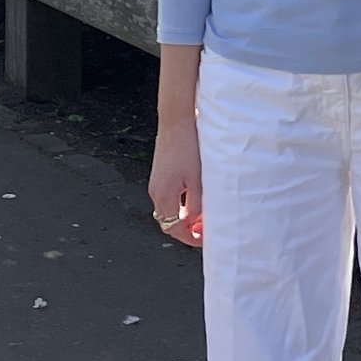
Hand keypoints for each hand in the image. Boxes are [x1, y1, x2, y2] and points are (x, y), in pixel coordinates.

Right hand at [149, 113, 203, 246]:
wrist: (177, 120)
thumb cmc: (188, 147)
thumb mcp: (198, 180)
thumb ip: (196, 205)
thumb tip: (196, 222)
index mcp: (164, 196)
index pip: (173, 229)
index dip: (190, 238)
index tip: (204, 240)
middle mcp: (155, 191)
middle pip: (169, 221)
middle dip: (187, 229)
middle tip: (205, 229)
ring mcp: (156, 182)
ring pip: (169, 209)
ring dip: (184, 215)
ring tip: (204, 214)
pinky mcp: (160, 174)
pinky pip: (169, 197)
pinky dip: (180, 203)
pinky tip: (196, 197)